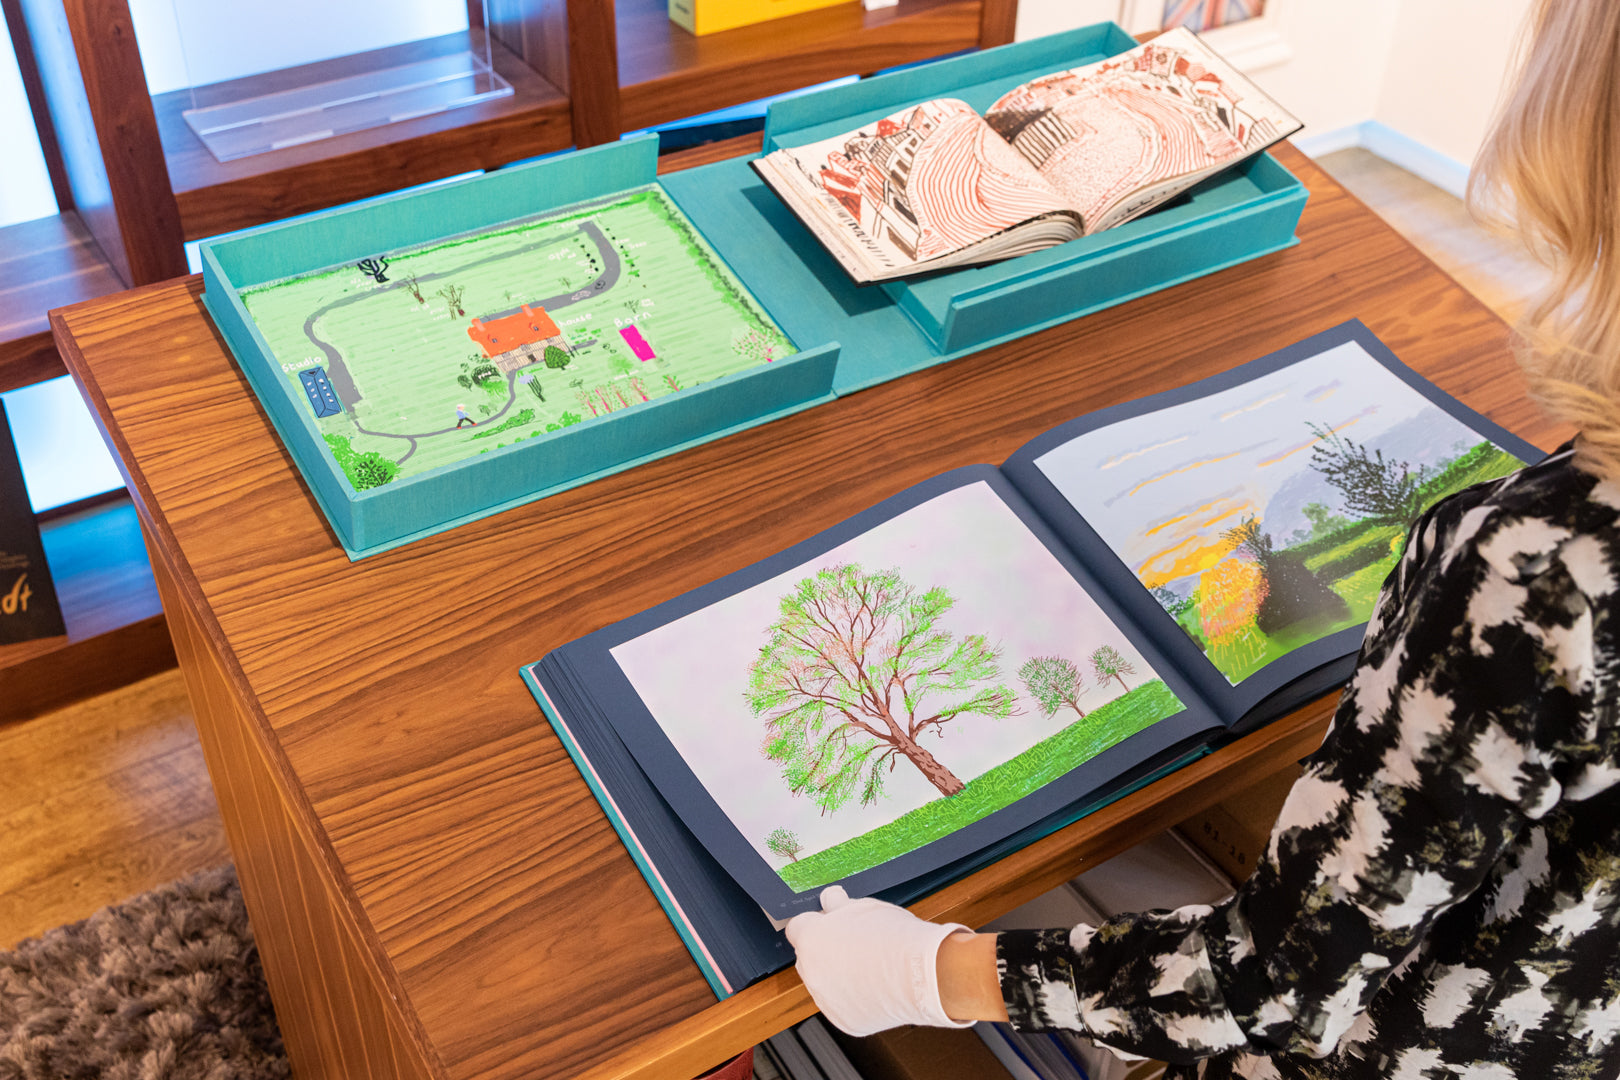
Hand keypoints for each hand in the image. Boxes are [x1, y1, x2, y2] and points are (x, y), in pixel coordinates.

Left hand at [785, 885, 977, 1035]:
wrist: (923, 973)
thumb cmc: (895, 937)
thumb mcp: (864, 908)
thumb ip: (839, 905)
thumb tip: (830, 898)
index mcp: (810, 939)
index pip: (797, 928)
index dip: (814, 925)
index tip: (828, 925)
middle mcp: (811, 971)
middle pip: (808, 958)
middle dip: (824, 952)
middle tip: (854, 945)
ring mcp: (826, 999)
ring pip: (824, 984)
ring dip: (838, 977)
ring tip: (870, 967)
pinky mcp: (844, 1021)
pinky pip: (842, 1007)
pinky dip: (853, 1000)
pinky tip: (874, 988)